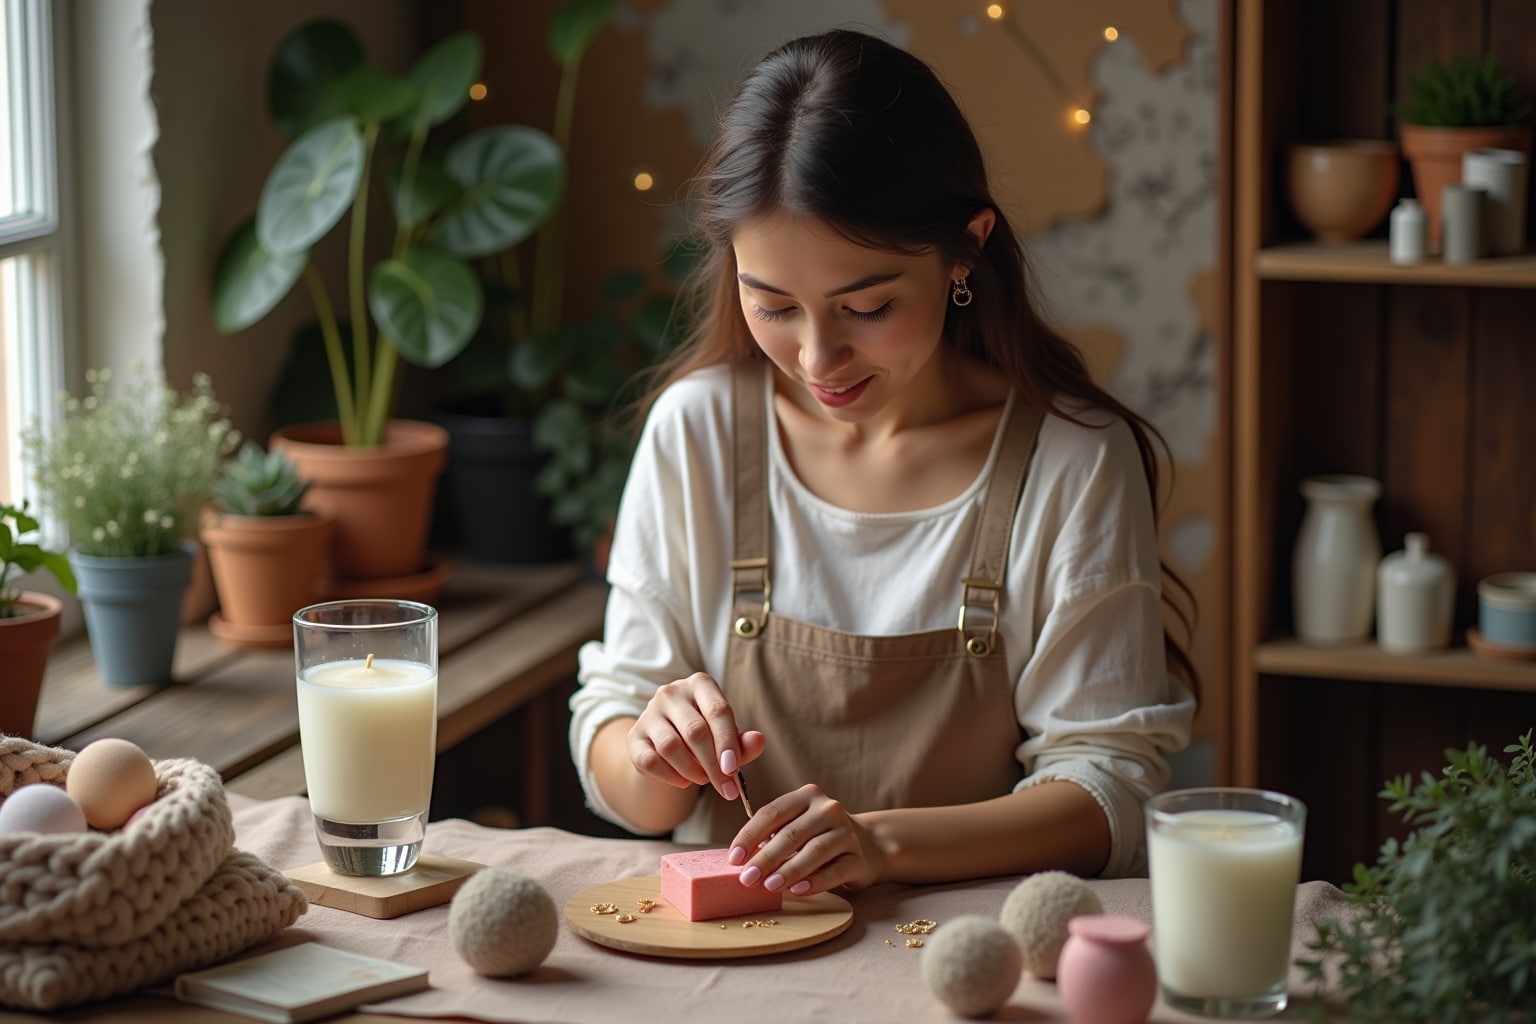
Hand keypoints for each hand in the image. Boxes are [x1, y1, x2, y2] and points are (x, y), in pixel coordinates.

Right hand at [627, 671, 765, 800]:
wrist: (668, 747)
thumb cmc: (706, 738)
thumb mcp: (728, 738)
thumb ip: (744, 743)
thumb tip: (758, 741)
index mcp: (700, 684)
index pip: (718, 711)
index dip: (728, 743)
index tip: (734, 770)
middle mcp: (671, 692)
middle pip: (695, 731)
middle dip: (713, 765)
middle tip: (725, 788)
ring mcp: (649, 713)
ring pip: (671, 747)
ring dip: (691, 771)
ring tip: (703, 778)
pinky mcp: (634, 737)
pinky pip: (650, 761)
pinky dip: (670, 777)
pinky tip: (683, 780)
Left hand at [729, 784, 885, 896]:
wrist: (867, 845)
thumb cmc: (818, 836)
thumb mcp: (796, 826)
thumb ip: (773, 836)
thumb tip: (740, 862)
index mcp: (807, 796)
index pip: (772, 813)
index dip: (750, 836)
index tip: (734, 858)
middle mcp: (828, 809)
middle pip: (791, 834)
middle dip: (765, 858)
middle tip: (746, 879)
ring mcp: (846, 833)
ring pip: (814, 851)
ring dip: (788, 870)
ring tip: (769, 886)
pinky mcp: (859, 858)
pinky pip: (834, 871)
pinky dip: (815, 882)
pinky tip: (797, 891)